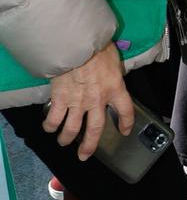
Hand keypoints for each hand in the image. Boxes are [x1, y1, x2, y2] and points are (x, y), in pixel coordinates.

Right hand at [44, 41, 133, 158]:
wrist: (76, 44)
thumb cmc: (97, 46)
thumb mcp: (114, 58)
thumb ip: (113, 71)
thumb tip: (112, 72)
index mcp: (115, 88)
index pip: (126, 110)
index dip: (126, 122)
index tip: (124, 131)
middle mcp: (97, 100)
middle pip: (95, 129)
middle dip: (89, 145)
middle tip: (84, 155)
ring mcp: (77, 102)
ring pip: (71, 129)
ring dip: (66, 138)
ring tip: (63, 142)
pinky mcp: (60, 99)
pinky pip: (54, 118)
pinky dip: (50, 125)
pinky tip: (48, 127)